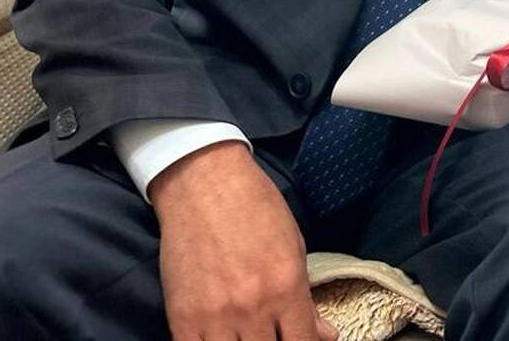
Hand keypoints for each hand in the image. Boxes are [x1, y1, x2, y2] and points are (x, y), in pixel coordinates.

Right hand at [150, 140, 337, 340]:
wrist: (204, 184)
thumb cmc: (254, 207)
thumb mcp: (293, 247)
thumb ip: (307, 299)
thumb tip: (326, 336)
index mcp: (287, 286)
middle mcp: (254, 307)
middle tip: (271, 333)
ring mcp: (216, 316)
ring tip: (247, 335)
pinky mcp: (182, 318)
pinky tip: (221, 338)